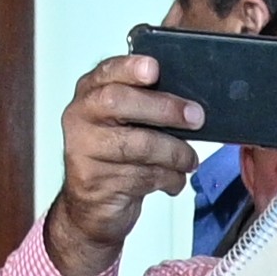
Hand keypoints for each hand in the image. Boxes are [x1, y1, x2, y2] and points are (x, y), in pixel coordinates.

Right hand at [44, 49, 209, 275]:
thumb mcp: (128, 124)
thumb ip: (147, 106)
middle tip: (196, 118)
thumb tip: (192, 105)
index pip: (106, 72)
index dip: (130, 68)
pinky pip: (142, 175)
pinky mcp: (94, 181)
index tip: (154, 69)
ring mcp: (83, 149)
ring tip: (189, 160)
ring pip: (137, 144)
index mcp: (90, 94)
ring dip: (174, 153)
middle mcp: (81, 117)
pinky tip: (173, 180)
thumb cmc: (118, 157)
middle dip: (163, 108)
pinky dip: (168, 179)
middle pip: (117, 102)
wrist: (93, 208)